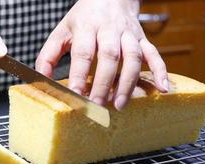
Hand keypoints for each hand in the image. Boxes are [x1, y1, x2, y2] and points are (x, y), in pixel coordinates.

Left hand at [36, 0, 168, 110]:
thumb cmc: (83, 18)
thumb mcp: (61, 31)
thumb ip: (48, 55)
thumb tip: (41, 79)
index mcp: (86, 26)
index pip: (83, 52)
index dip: (79, 74)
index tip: (75, 94)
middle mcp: (109, 29)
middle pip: (109, 56)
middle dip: (103, 82)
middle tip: (97, 105)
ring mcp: (128, 34)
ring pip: (132, 57)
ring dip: (127, 82)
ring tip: (119, 105)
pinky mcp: (142, 39)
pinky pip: (154, 53)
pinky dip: (160, 71)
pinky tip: (164, 89)